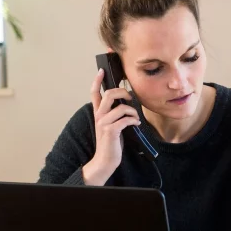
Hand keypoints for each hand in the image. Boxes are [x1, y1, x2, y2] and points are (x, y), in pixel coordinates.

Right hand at [82, 68, 140, 185]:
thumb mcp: (110, 125)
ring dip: (132, 110)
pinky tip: (136, 124)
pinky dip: (134, 120)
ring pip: (121, 107)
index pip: (94, 93)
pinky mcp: (111, 131)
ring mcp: (104, 123)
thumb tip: (126, 103)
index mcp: (98, 113)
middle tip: (131, 98)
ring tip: (135, 116)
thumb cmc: (111, 143)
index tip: (102, 70)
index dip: (97, 80)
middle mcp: (99, 116)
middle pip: (109, 94)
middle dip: (124, 92)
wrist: (105, 160)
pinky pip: (125, 119)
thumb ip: (114, 114)